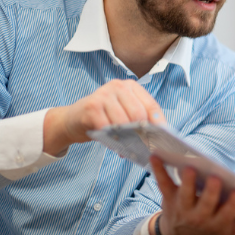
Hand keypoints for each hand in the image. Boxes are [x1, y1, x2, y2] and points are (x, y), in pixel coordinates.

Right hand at [44, 79, 164, 154]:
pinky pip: (107, 128)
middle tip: (142, 147)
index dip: (158, 124)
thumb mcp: (124, 113)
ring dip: (127, 139)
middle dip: (142, 133)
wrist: (72, 120)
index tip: (161, 139)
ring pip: (123, 122)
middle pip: (138, 114)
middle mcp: (118, 86)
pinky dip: (112, 140)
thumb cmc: (104, 118)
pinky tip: (113, 145)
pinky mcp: (91, 107)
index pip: (151, 106)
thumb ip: (140, 119)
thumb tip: (159, 134)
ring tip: (126, 147)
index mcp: (131, 86)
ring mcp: (103, 94)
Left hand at [149, 156, 234, 234]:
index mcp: (218, 224)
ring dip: (186, 180)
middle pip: (205, 204)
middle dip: (210, 192)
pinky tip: (157, 156)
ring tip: (190, 167)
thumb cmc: (214, 229)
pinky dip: (159, 170)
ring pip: (184, 193)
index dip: (233, 205)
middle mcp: (199, 217)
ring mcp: (182, 207)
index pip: (227, 215)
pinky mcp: (168, 197)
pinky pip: (162, 183)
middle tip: (216, 178)